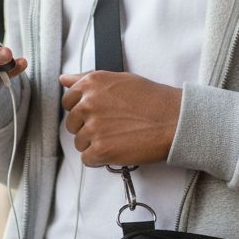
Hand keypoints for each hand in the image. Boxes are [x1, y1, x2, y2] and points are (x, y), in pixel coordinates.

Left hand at [59, 70, 181, 166]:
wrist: (174, 120)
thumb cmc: (153, 99)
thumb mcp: (120, 79)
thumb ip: (87, 79)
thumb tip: (64, 80)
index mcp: (92, 84)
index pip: (68, 101)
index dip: (82, 111)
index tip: (96, 115)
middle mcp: (88, 104)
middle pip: (72, 124)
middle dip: (87, 128)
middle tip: (111, 128)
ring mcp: (93, 128)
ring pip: (80, 143)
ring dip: (95, 144)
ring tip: (118, 138)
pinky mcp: (100, 150)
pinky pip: (87, 159)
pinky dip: (100, 159)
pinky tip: (116, 150)